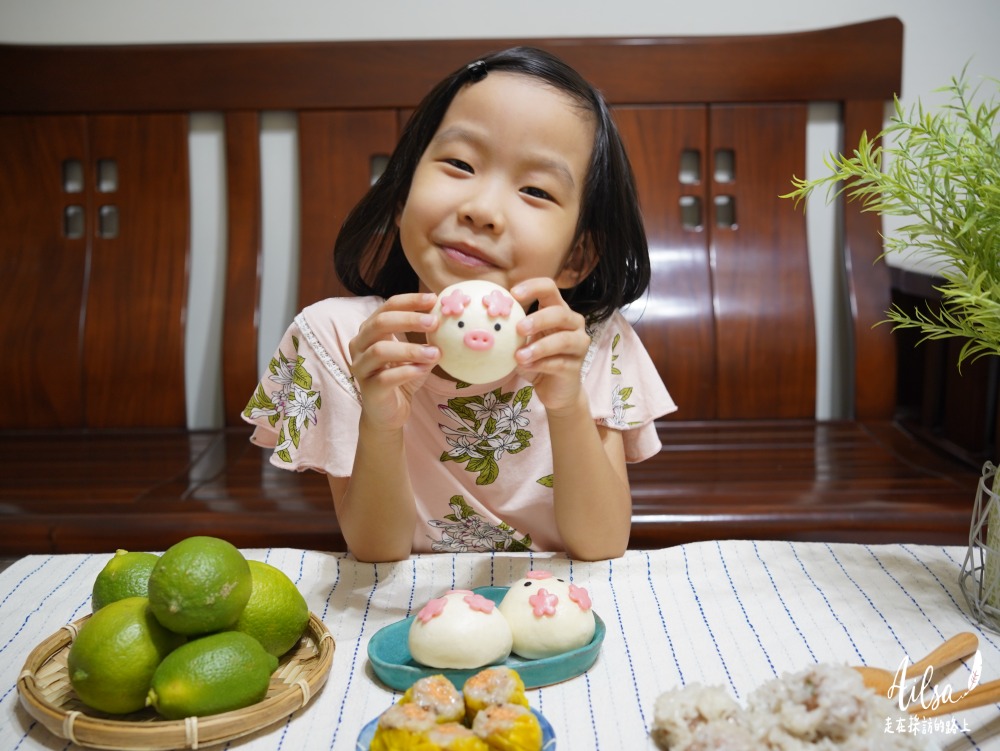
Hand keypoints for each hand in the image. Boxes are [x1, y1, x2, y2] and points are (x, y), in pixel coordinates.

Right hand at [348, 292, 439, 430]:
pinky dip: (407, 371)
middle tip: (434, 322)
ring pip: (380, 350)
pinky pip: (386, 377)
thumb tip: (449, 320)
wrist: (389, 413)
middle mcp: (359, 345)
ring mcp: (361, 367)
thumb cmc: (402, 378)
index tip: (433, 300)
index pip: (387, 307)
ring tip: (435, 353)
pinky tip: (424, 370)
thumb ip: (426, 338)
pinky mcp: (368, 389)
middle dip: (409, 320)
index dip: (410, 301)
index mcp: (370, 331)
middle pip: (380, 323)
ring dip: (410, 349)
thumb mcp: (417, 354)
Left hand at [511, 278, 590, 414]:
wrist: (554, 390)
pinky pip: (559, 363)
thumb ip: (510, 330)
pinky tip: (525, 367)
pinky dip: (540, 364)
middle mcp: (573, 324)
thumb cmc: (536, 360)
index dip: (533, 287)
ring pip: (563, 340)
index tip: (513, 294)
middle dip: (539, 319)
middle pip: (560, 313)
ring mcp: (578, 345)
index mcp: (558, 310)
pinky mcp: (576, 367)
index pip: (550, 288)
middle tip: (518, 328)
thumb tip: (483, 317)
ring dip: (539, 347)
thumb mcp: (521, 342)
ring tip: (518, 356)